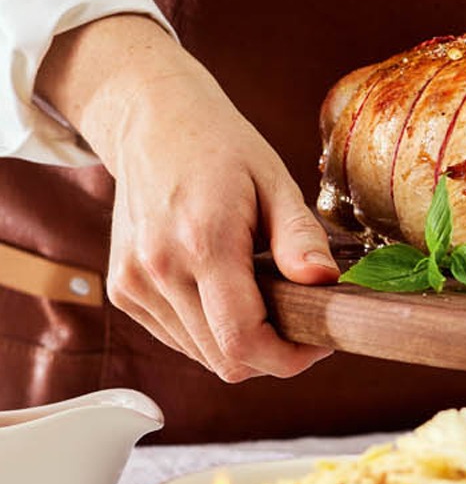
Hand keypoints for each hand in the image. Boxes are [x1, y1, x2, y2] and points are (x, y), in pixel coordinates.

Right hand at [37, 16, 336, 380]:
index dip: (289, 359)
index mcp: (202, 243)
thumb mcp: (276, 182)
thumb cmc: (222, 148)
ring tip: (264, 298)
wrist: (153, 124)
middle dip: (273, 354)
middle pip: (225, 360)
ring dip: (241, 343)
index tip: (319, 342)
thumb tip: (324, 283)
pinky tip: (227, 292)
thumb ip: (300, 237)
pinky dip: (210, 331)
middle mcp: (159, 270)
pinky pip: (178, 339)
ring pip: (202, 356)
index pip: (243, 341)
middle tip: (302, 320)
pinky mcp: (123, 291)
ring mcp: (134, 284)